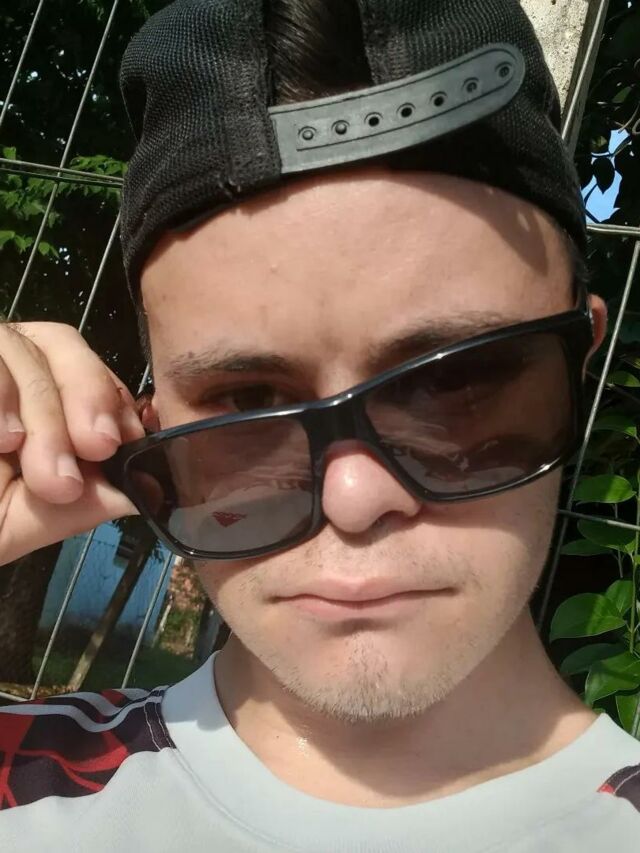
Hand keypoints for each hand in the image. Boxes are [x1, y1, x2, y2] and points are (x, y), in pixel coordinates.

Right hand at [0, 322, 145, 566]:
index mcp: (31, 396)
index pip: (84, 369)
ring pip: (12, 344)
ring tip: (24, 459)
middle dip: (82, 396)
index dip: (107, 397)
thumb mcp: (20, 521)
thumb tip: (146, 489)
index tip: (120, 442)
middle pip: (56, 342)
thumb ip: (80, 503)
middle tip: (93, 450)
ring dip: (35, 404)